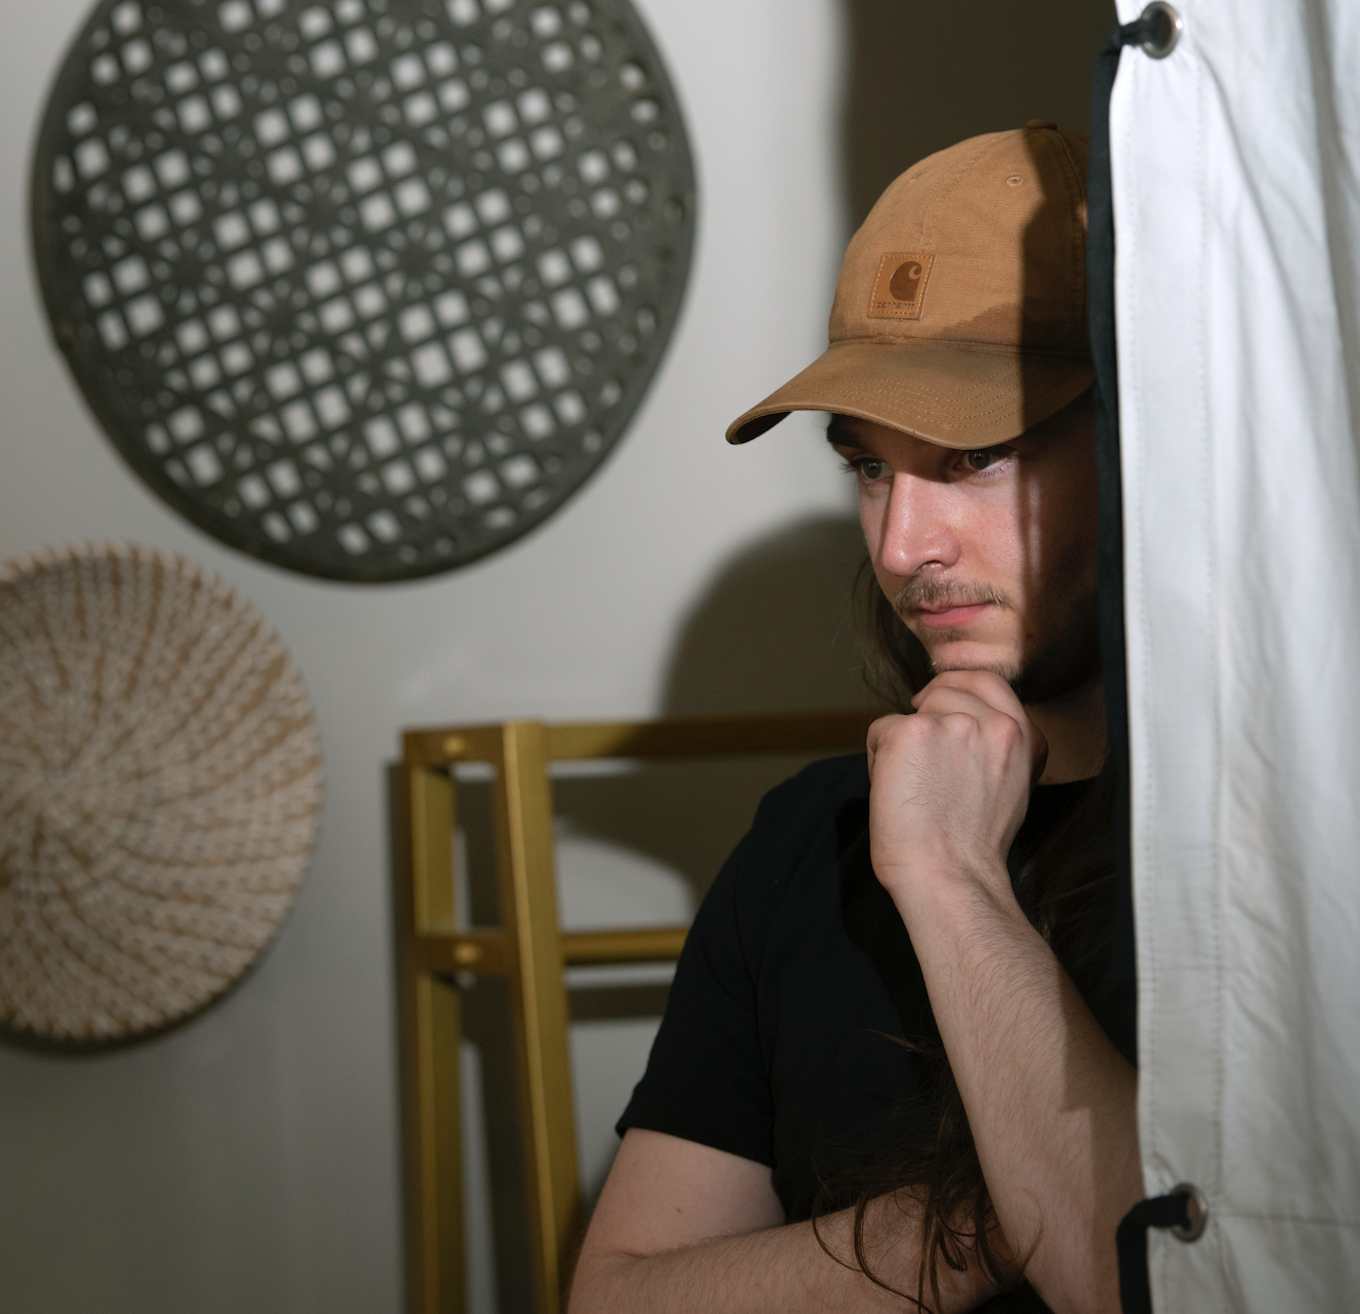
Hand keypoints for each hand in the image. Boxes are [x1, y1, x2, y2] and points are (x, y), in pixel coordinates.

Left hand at [865, 670, 1046, 912]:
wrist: (948, 876)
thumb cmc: (970, 845)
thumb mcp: (1008, 784)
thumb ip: (992, 745)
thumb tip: (959, 719)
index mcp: (1023, 737)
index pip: (989, 682)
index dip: (956, 686)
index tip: (936, 702)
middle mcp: (993, 724)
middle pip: (942, 692)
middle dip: (924, 719)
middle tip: (921, 767)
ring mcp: (952, 725)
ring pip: (909, 713)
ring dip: (901, 743)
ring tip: (914, 786)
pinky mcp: (910, 732)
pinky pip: (879, 730)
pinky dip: (877, 759)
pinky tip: (895, 791)